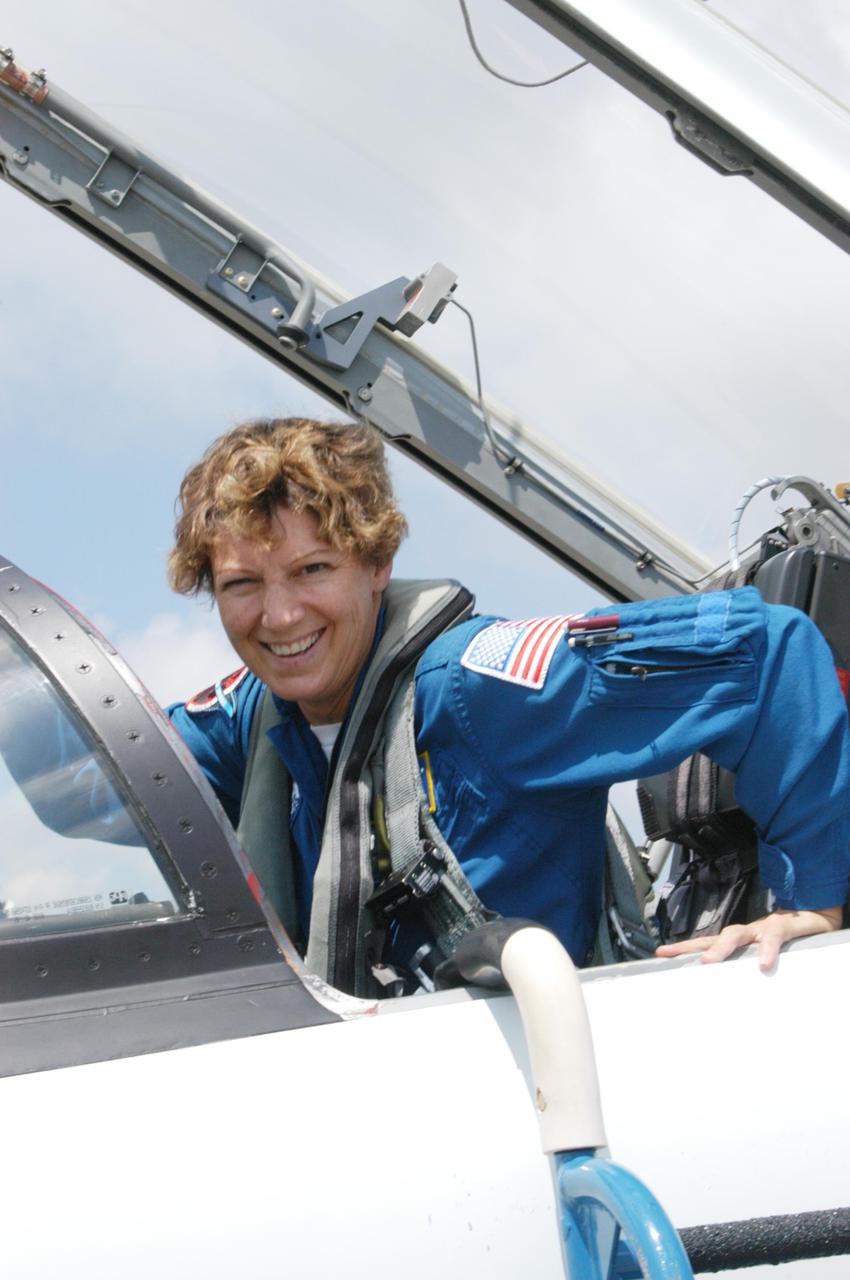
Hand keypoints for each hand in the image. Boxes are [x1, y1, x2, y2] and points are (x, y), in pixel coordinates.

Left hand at [655, 906, 842, 971]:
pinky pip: (774, 937)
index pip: (706, 943)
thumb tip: (728, 993)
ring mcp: (762, 928)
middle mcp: (746, 932)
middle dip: (693, 947)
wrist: (814, 918)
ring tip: (709, 962)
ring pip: (738, 933)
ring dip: (722, 947)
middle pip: (714, 937)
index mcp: (739, 941)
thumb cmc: (785, 942)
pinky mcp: (784, 927)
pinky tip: (764, 963)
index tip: (660, 954)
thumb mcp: (762, 956)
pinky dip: (768, 949)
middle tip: (674, 958)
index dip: (683, 948)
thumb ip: (746, 970)